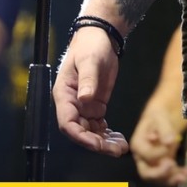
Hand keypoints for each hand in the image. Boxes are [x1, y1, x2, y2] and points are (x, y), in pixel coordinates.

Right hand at [56, 26, 128, 156]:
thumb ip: (87, 80)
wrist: (101, 37)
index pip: (67, 123)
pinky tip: (120, 139)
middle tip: (116, 150)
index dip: (81, 136)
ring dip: (104, 142)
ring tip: (121, 146)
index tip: (97, 144)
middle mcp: (72, 104)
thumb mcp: (90, 60)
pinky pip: (99, 126)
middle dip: (97, 143)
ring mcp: (83, 106)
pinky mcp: (95, 105)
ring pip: (91, 132)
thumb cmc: (91, 45)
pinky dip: (108, 135)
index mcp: (64, 94)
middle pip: (81, 131)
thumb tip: (85, 99)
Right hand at [131, 92, 186, 186]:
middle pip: (146, 173)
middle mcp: (143, 156)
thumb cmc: (160, 112)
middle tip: (171, 166)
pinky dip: (176, 177)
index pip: (145, 155)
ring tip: (183, 175)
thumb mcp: (161, 115)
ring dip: (170, 179)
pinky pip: (167, 176)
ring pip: (158, 178)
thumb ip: (164, 128)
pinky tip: (186, 173)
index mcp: (138, 143)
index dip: (157, 153)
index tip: (171, 143)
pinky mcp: (164, 164)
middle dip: (159, 174)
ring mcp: (154, 162)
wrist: (167, 113)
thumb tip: (169, 142)